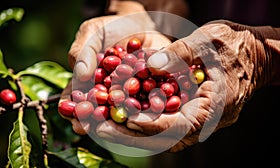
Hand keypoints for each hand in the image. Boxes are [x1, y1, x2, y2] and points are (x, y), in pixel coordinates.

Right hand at [59, 1, 170, 133]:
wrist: (142, 23)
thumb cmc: (112, 27)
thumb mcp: (93, 33)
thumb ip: (83, 51)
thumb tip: (80, 74)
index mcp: (88, 84)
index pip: (76, 99)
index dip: (73, 107)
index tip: (73, 112)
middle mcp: (108, 95)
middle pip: (99, 112)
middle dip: (96, 120)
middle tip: (95, 125)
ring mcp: (130, 97)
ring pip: (124, 112)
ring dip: (122, 119)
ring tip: (121, 122)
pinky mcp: (151, 94)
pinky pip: (149, 102)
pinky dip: (149, 106)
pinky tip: (149, 109)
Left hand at [95, 20, 274, 151]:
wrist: (258, 54)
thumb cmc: (238, 45)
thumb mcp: (209, 41)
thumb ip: (181, 53)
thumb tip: (149, 65)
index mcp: (214, 107)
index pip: (177, 126)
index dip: (147, 124)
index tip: (120, 118)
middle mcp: (205, 121)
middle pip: (164, 138)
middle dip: (130, 135)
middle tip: (99, 128)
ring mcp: (199, 119)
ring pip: (162, 135)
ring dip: (132, 131)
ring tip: (103, 123)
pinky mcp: (192, 112)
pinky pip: (165, 123)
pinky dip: (143, 121)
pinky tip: (122, 113)